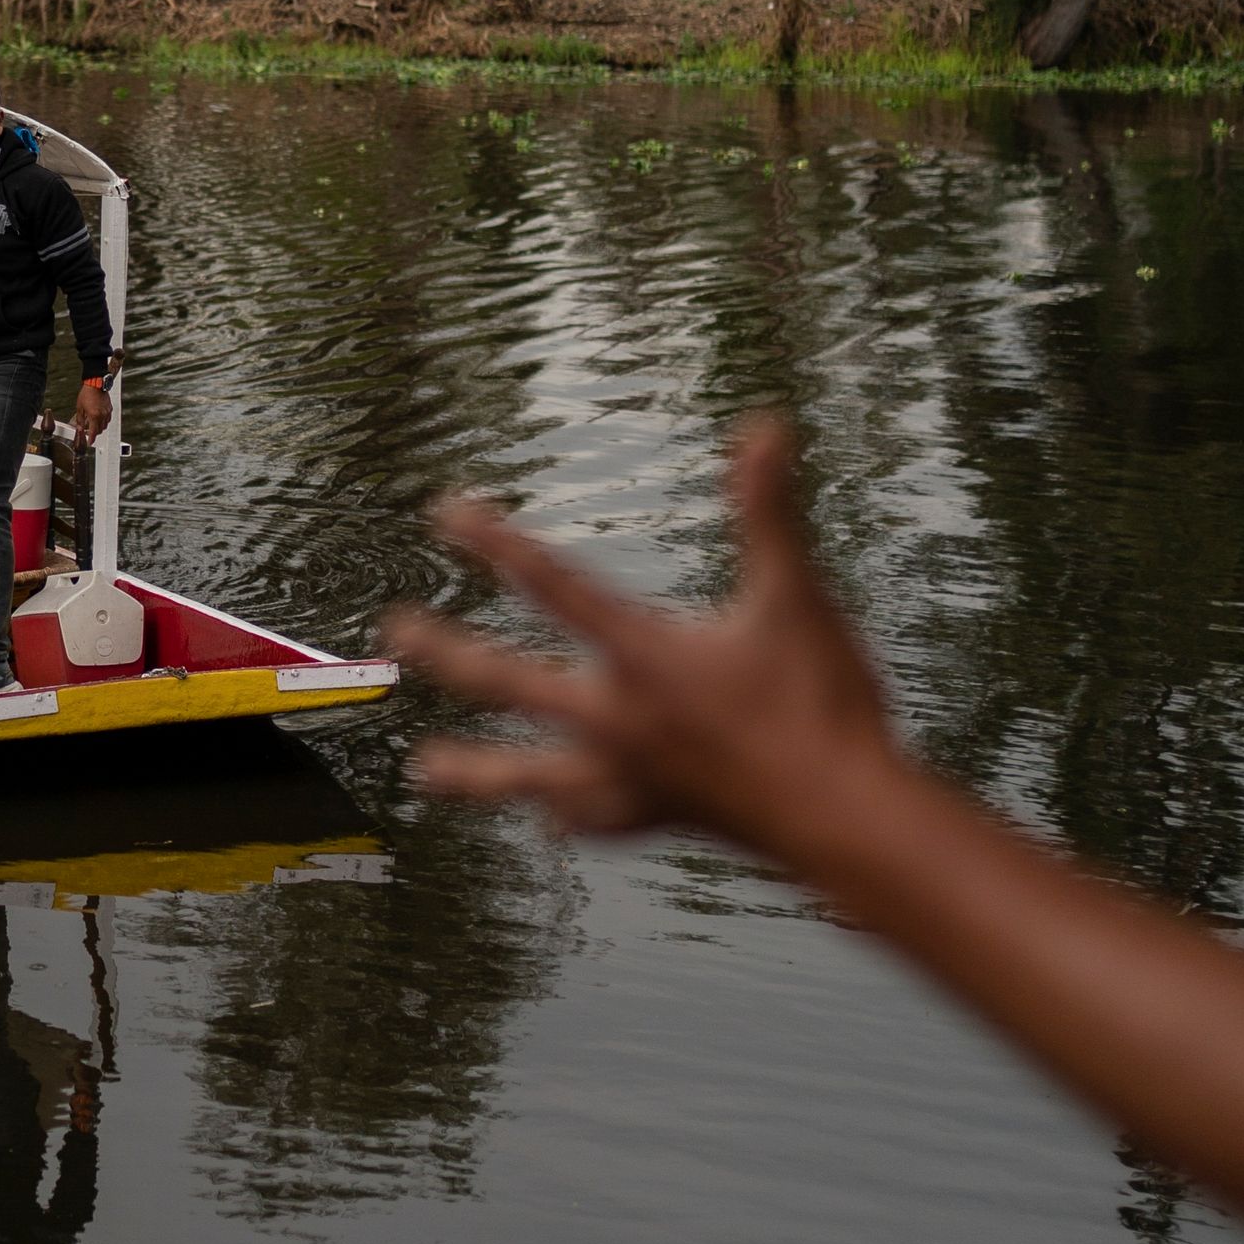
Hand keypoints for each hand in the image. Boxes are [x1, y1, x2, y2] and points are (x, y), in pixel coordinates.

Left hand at [72, 381, 111, 442]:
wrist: (96, 384)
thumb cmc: (87, 393)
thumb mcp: (80, 407)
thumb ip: (80, 419)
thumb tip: (79, 427)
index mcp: (94, 416)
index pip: (93, 432)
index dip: (91, 439)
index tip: (90, 442)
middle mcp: (102, 415)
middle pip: (100, 430)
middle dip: (95, 433)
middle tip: (90, 433)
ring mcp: (107, 412)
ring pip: (105, 425)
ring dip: (100, 428)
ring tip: (94, 425)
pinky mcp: (110, 408)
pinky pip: (108, 419)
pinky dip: (104, 421)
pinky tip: (99, 419)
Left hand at [391, 419, 898, 852]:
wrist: (848, 820)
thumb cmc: (823, 704)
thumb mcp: (796, 594)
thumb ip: (769, 508)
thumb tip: (765, 421)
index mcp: (643, 657)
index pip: (552, 585)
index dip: (497, 543)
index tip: (447, 511)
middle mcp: (619, 720)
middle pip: (510, 682)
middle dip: (449, 653)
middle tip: (395, 632)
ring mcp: (633, 776)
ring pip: (531, 775)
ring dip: (477, 771)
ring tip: (423, 772)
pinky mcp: (661, 816)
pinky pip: (595, 819)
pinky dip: (568, 817)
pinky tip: (551, 822)